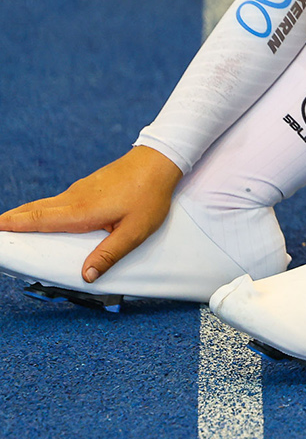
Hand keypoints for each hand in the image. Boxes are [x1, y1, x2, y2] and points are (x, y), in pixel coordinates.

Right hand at [0, 145, 182, 282]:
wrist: (158, 162)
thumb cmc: (149, 197)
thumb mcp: (134, 232)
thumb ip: (109, 254)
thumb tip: (86, 276)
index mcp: (80, 211)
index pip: (36, 220)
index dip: (11, 226)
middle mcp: (73, 199)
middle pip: (32, 211)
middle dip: (9, 221)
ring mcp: (78, 191)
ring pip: (44, 205)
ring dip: (24, 216)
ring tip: (9, 227)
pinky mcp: (86, 187)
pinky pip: (56, 202)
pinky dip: (41, 211)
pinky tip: (43, 218)